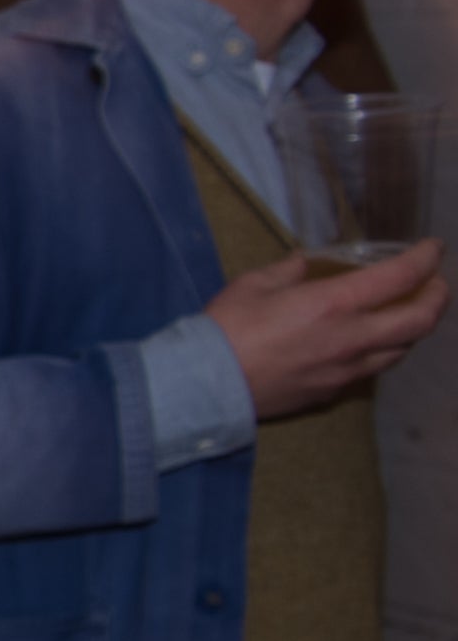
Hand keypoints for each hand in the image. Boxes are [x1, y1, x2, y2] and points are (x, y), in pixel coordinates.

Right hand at [205, 239, 445, 418]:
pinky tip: (366, 343)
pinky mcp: (332, 392)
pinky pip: (370, 370)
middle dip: (437, 298)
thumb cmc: (225, 328)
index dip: (425, 258)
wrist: (205, 384)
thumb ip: (289, 272)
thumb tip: (306, 264)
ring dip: (412, 328)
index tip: (432, 248)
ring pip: (401, 349)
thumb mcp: (254, 284)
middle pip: (421, 321)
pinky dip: (379, 351)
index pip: (401, 277)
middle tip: (434, 284)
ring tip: (404, 314)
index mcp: (335, 303)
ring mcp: (346, 370)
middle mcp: (352, 338)